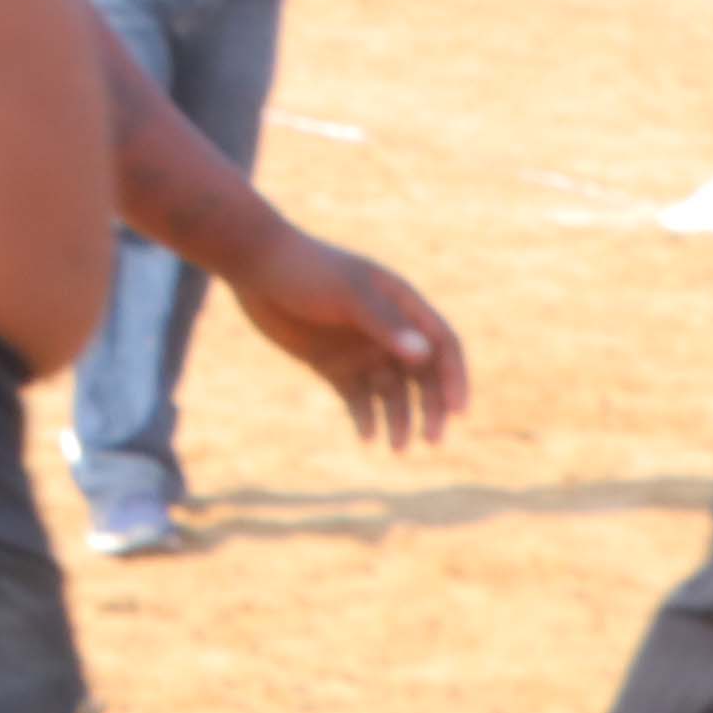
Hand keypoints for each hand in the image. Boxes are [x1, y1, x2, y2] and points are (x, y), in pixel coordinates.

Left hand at [221, 224, 468, 446]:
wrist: (254, 266)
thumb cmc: (306, 270)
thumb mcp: (347, 293)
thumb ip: (384, 323)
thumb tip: (423, 355)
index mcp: (401, 304)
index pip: (443, 345)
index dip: (455, 378)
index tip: (458, 412)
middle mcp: (386, 330)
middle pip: (423, 376)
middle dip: (432, 408)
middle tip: (431, 439)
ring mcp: (359, 349)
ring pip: (392, 393)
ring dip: (399, 420)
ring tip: (397, 447)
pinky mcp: (332, 364)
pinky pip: (357, 398)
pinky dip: (365, 418)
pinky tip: (367, 437)